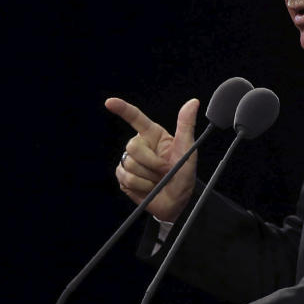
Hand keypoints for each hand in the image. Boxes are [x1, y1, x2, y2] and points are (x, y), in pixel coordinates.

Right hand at [106, 97, 198, 221]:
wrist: (177, 201)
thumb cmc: (183, 174)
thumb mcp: (188, 150)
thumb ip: (186, 126)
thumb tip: (193, 102)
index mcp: (153, 136)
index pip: (136, 119)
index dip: (123, 109)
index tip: (110, 102)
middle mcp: (140, 146)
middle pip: (132, 147)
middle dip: (152, 162)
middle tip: (165, 170)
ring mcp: (129, 161)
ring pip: (129, 164)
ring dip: (148, 176)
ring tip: (158, 179)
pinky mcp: (123, 177)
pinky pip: (126, 178)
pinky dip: (141, 186)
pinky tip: (149, 187)